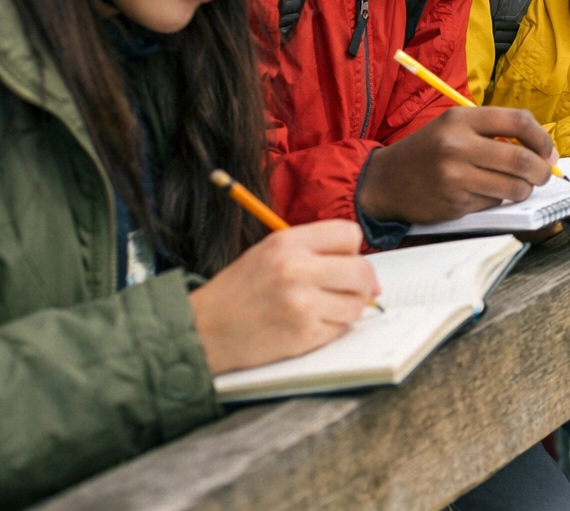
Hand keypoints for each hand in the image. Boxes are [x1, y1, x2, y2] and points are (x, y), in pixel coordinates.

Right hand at [189, 220, 378, 374]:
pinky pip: (341, 329)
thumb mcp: (269, 253)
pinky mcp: (303, 335)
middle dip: (360, 283)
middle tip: (347, 291)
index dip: (352, 250)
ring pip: (357, 304)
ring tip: (321, 309)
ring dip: (347, 309)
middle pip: (362, 271)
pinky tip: (308, 325)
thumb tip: (367, 273)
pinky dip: (332, 329)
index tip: (345, 262)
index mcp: (287, 243)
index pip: (349, 235)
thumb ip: (314, 251)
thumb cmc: (237, 292)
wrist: (202, 330)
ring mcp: (301, 304)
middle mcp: (296, 270)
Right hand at [357, 106, 560, 223]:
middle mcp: (457, 145)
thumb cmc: (429, 151)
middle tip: (544, 175)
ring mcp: (455, 176)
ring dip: (524, 189)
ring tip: (517, 186)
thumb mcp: (455, 127)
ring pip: (513, 187)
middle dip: (542, 171)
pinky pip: (493, 202)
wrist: (386, 181)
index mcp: (461, 118)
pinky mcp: (454, 203)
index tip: (547, 151)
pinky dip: (497, 199)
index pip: (518, 121)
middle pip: (522, 159)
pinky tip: (481, 193)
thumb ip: (495, 132)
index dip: (542, 138)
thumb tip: (544, 152)